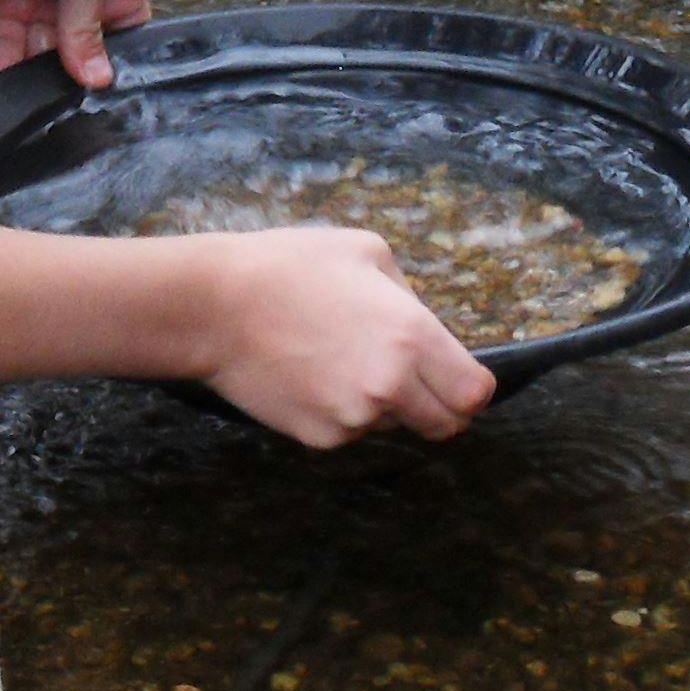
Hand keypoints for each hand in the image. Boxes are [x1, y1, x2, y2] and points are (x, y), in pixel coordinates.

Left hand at [0, 0, 148, 88]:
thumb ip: (88, 27)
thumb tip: (96, 80)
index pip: (129, 38)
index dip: (119, 64)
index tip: (106, 91)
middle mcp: (81, 0)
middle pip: (85, 56)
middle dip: (73, 77)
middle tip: (63, 98)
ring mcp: (42, 9)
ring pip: (45, 62)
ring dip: (37, 80)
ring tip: (31, 97)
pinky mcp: (4, 14)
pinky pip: (9, 54)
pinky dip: (5, 73)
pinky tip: (2, 88)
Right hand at [190, 226, 497, 447]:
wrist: (215, 306)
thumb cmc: (289, 267)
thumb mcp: (367, 252)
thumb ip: (410, 298)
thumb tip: (426, 331)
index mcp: (412, 336)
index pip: (474, 393)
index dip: (469, 386)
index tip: (455, 376)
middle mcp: (390, 387)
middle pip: (445, 425)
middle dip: (437, 405)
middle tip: (409, 378)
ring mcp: (354, 418)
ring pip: (392, 427)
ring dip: (383, 406)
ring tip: (340, 361)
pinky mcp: (320, 438)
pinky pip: (350, 432)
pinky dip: (341, 413)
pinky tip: (311, 376)